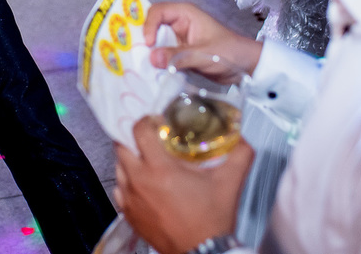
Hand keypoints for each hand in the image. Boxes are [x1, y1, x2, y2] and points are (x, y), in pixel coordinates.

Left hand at [115, 116, 253, 253]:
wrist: (203, 252)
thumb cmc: (210, 222)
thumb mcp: (230, 182)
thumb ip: (239, 155)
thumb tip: (242, 139)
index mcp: (160, 168)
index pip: (139, 130)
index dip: (146, 120)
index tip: (156, 122)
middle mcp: (139, 181)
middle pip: (121, 145)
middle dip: (134, 138)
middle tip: (149, 138)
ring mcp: (131, 198)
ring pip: (118, 166)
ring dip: (130, 159)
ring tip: (147, 160)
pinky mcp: (128, 213)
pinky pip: (119, 188)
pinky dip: (127, 181)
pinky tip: (143, 183)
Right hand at [144, 2, 261, 74]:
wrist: (246, 67)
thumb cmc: (229, 52)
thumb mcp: (203, 54)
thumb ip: (178, 56)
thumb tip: (152, 58)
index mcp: (185, 14)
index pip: (157, 12)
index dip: (149, 25)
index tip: (148, 44)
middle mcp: (179, 23)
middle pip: (152, 26)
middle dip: (144, 40)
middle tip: (136, 55)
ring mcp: (178, 39)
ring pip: (156, 42)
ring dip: (149, 53)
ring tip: (140, 66)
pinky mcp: (179, 53)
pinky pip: (163, 55)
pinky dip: (157, 62)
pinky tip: (151, 72)